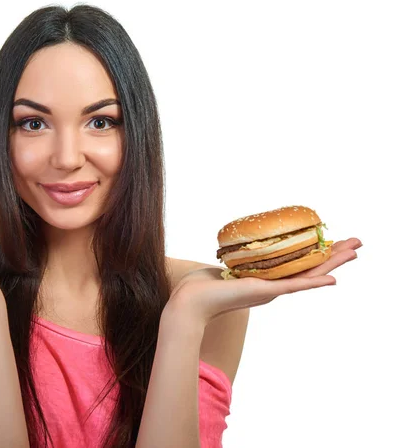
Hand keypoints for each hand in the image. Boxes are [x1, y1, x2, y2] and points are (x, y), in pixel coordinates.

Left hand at [167, 237, 361, 328]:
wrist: (188, 302)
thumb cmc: (199, 286)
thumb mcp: (222, 268)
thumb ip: (233, 263)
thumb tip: (230, 254)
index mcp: (263, 279)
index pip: (295, 265)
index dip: (316, 255)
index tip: (332, 243)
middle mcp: (271, 286)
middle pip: (309, 268)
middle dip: (333, 255)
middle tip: (356, 244)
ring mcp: (270, 290)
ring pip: (309, 275)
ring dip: (333, 263)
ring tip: (355, 250)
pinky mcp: (264, 292)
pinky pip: (294, 286)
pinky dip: (314, 282)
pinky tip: (332, 278)